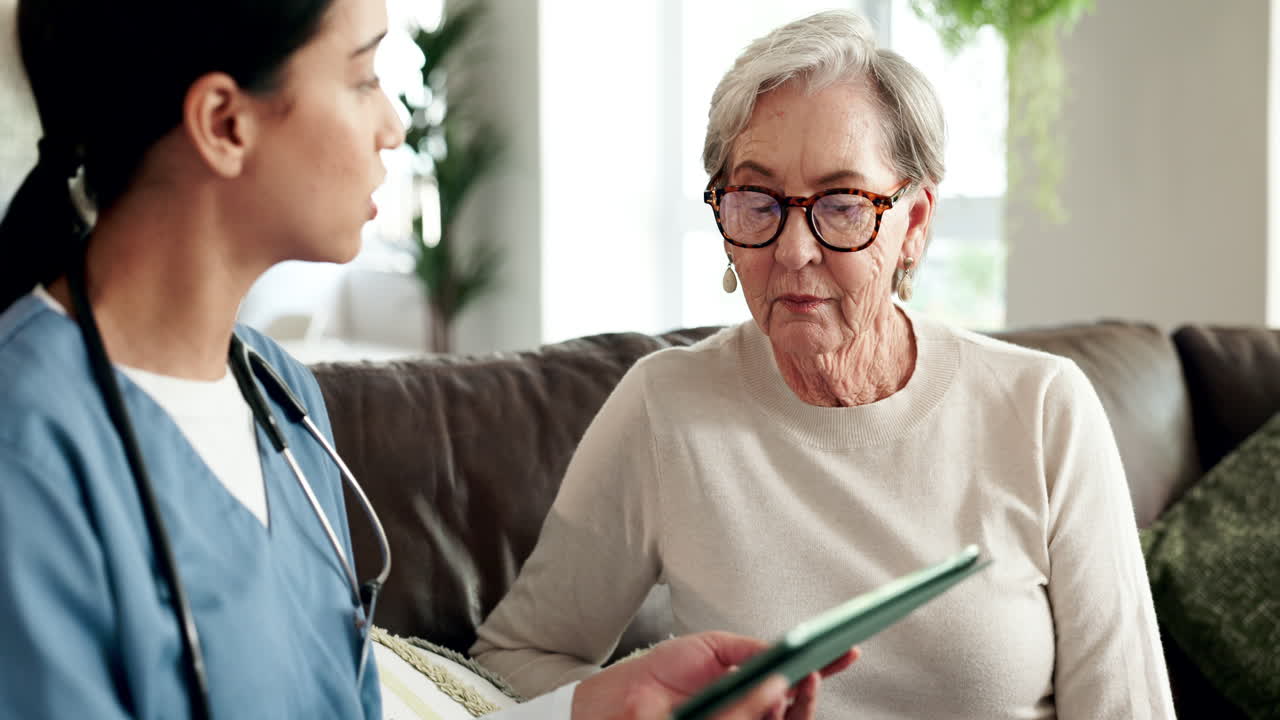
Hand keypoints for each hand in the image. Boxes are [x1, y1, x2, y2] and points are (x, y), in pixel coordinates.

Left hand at [571, 631, 858, 719]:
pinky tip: (772, 692)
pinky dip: (765, 709)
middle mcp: (748, 714)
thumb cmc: (660, 673)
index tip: (848, 652)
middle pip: (796, 713)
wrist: (617, 696)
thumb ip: (751, 651)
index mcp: (748, 692)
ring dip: (797, 703)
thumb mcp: (713, 650)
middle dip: (813, 692)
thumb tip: (785, 652)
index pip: (796, 686)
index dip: (825, 671)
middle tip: (818, 667)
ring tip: (799, 677)